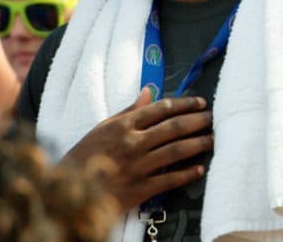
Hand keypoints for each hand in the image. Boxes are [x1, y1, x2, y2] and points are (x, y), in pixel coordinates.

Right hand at [61, 88, 214, 208]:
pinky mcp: (138, 189)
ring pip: (175, 151)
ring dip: (198, 144)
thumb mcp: (104, 128)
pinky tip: (200, 169)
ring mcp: (136, 166)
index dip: (185, 104)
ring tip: (213, 139)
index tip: (201, 103)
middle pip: (173, 128)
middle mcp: (132, 142)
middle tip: (213, 118)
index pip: (161, 109)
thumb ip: (130, 110)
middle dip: (197, 121)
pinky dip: (186, 174)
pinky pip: (168, 180)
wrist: (68, 190)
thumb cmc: (87, 155)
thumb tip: (149, 90)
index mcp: (123, 125)